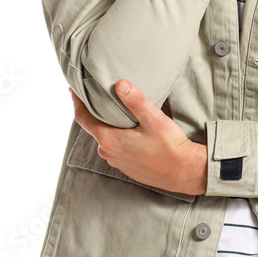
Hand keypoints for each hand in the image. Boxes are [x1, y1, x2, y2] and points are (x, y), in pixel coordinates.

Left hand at [68, 82, 207, 195]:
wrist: (184, 172)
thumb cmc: (169, 146)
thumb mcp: (154, 119)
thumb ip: (135, 101)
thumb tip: (120, 84)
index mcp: (109, 140)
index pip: (82, 118)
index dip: (76, 102)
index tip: (73, 89)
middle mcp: (108, 152)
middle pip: (93, 127)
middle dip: (94, 111)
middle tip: (97, 94)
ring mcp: (116, 161)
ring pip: (105, 137)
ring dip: (107, 124)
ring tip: (114, 108)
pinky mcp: (126, 166)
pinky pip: (115, 147)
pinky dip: (117, 135)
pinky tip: (128, 128)